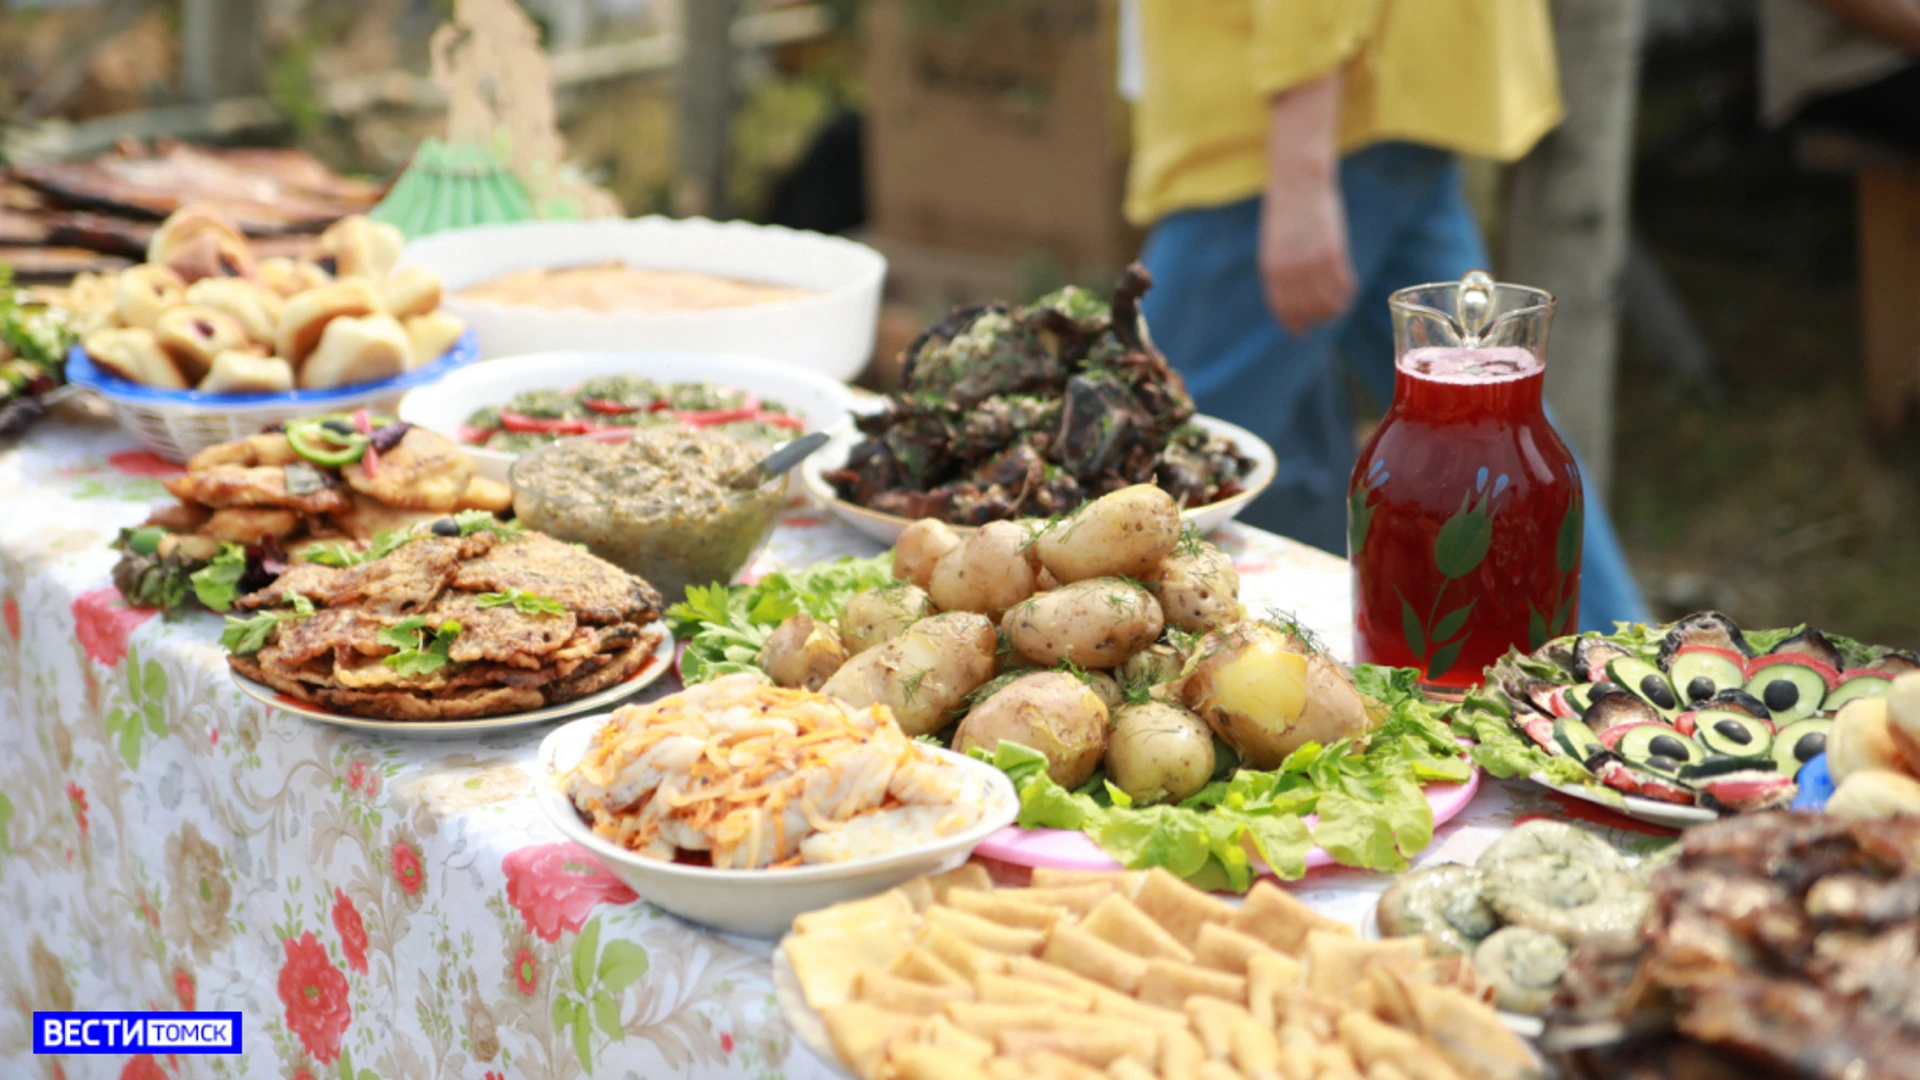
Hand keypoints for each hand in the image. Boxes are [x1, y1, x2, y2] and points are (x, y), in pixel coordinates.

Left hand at [1259, 164, 1354, 335]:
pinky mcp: (1333, 253)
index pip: (1282, 309)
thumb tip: (1293, 294)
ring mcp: (1312, 263)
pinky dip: (1347, 291)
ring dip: (1335, 308)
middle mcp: (1290, 272)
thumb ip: (1281, 270)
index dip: (1293, 324)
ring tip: (1339, 306)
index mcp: (1271, 269)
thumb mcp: (1274, 244)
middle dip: (1316, 318)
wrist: (1299, 184)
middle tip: (1325, 318)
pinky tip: (1350, 290)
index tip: (1301, 331)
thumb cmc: (1285, 212)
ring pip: (1327, 302)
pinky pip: (1343, 284)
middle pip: (1306, 310)